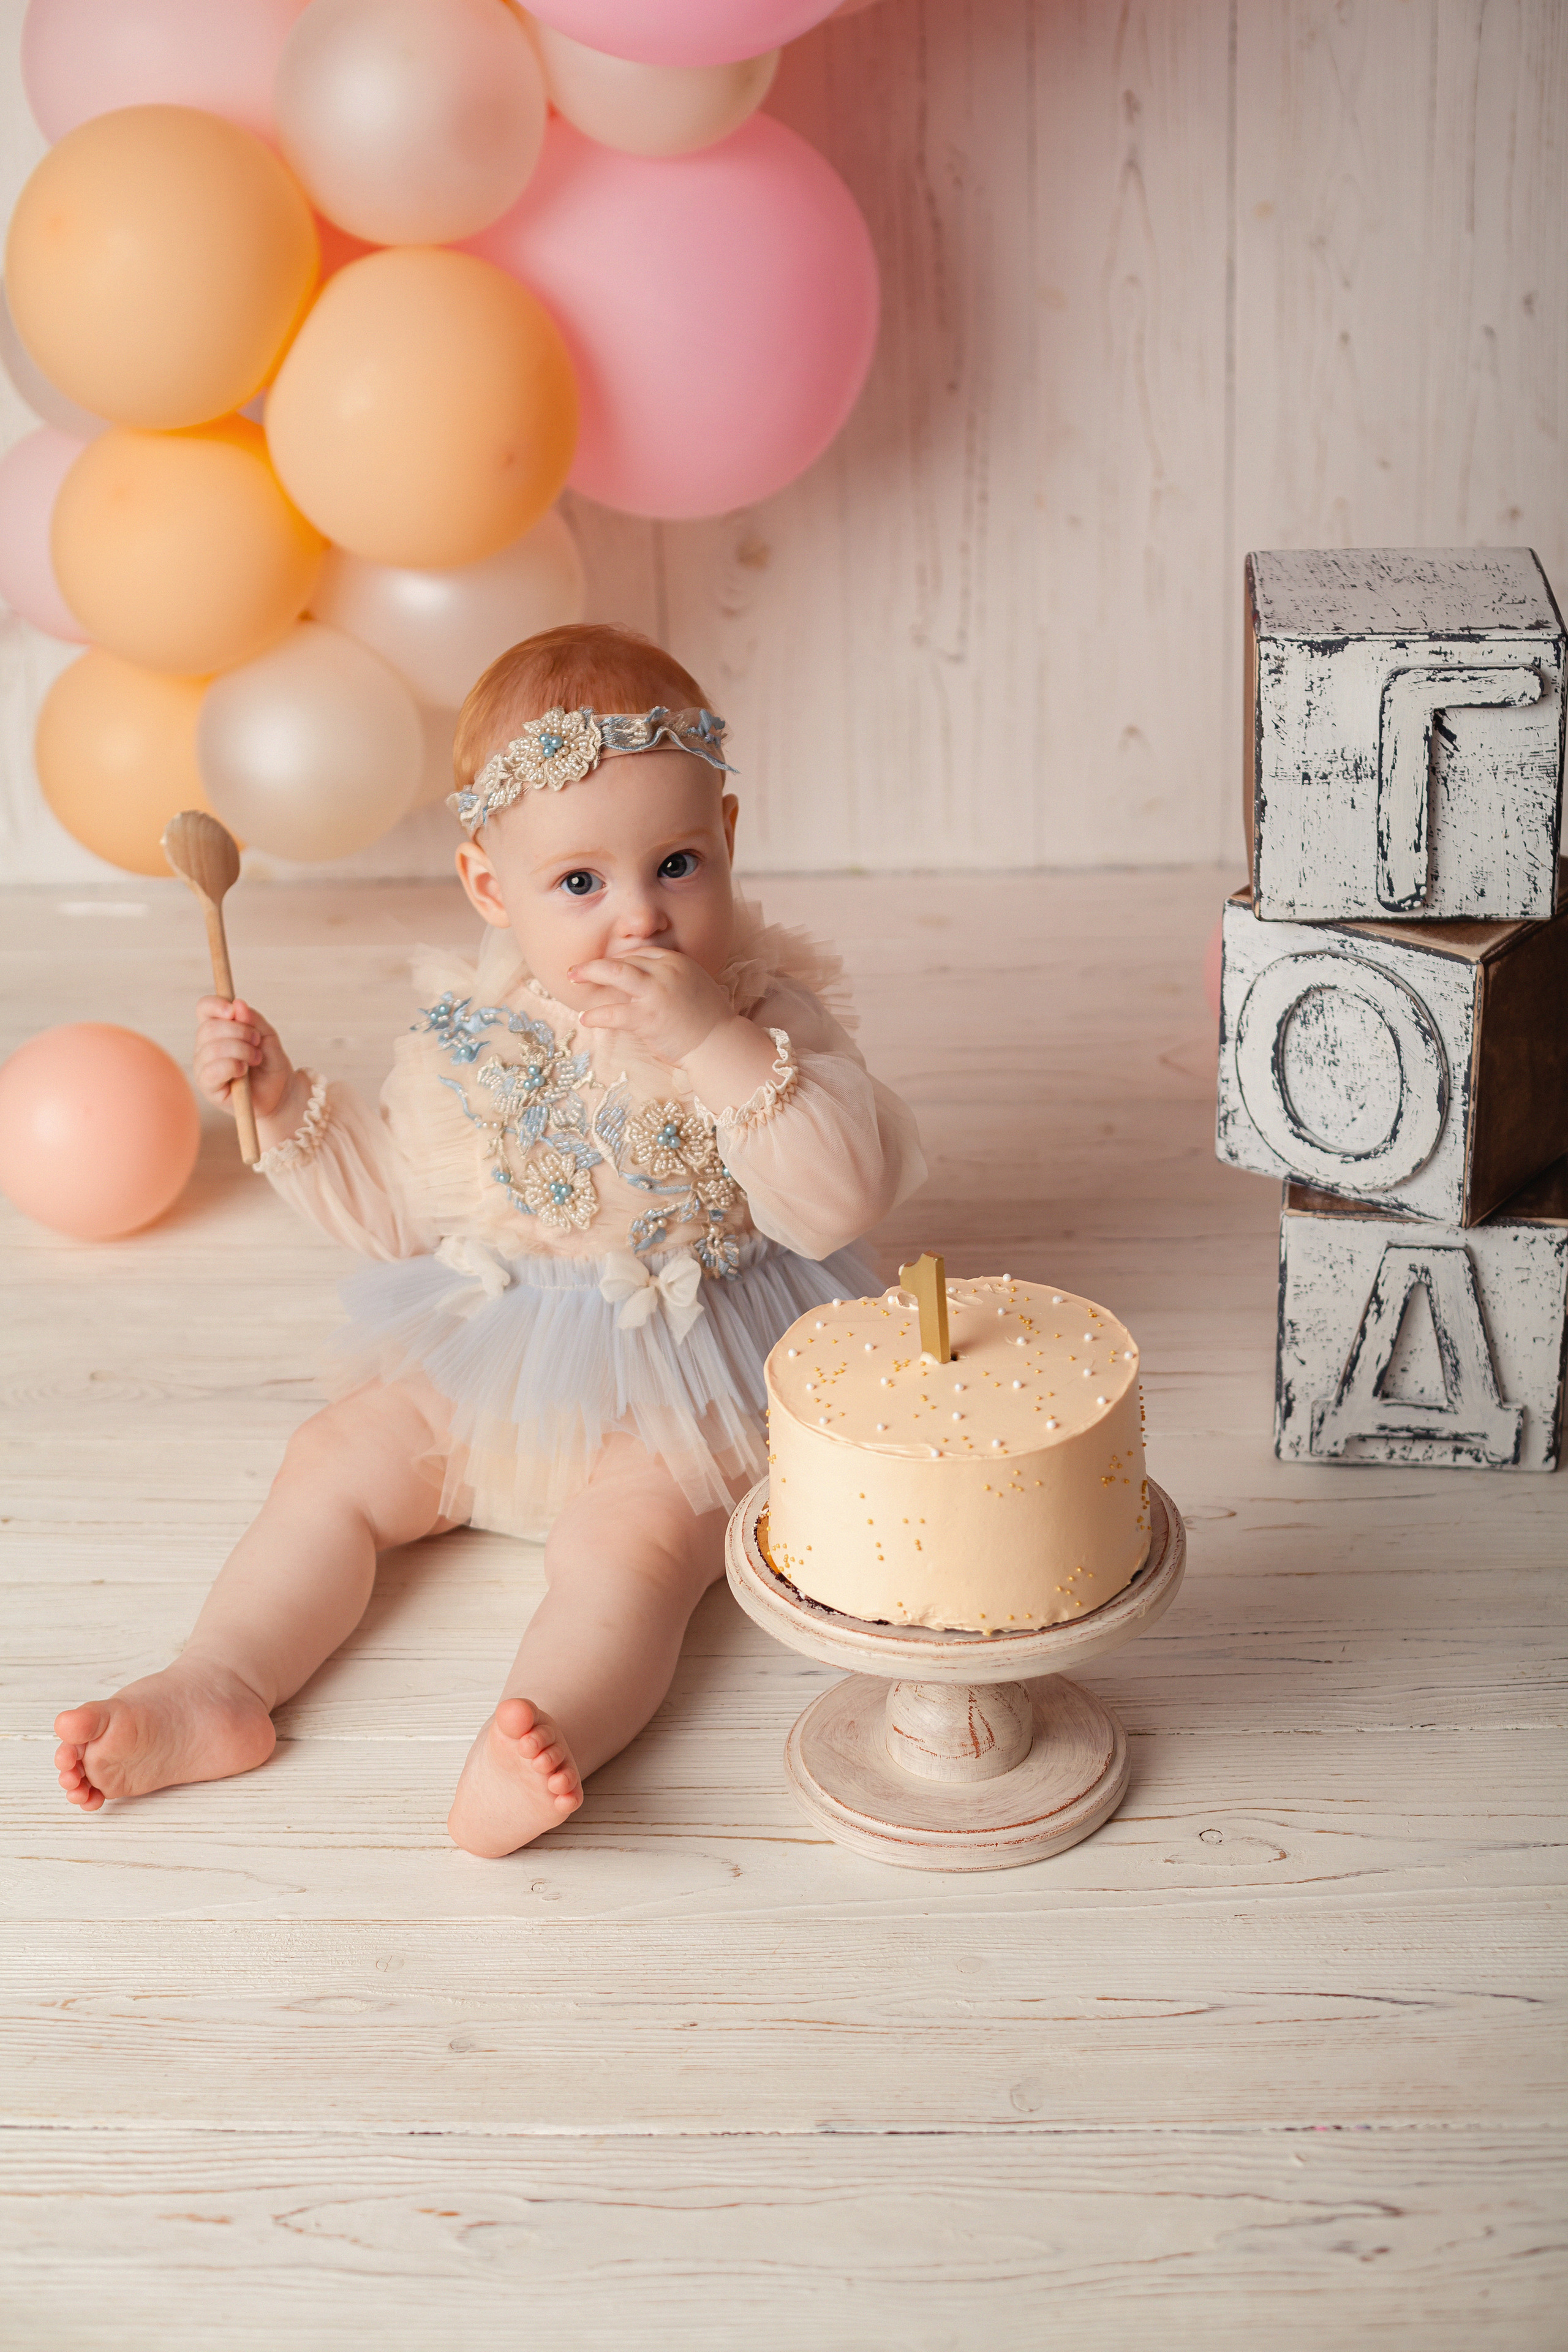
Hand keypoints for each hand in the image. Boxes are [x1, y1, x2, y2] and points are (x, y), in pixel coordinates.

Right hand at [193, 996, 298, 1125]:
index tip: (233, 1011)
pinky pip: (212, 1071)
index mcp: (217, 1029)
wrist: (280, 1092)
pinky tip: (243, 1071)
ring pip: (213, 1048)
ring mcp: (203, 1066)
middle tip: (257, 1043)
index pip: (204, 1009)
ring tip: (256, 1059)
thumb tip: (237, 1004)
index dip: (215, 1005)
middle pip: (209, 1027)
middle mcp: (205, 1045)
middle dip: (240, 1032)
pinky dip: (232, 1067)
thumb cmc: (270, 1063)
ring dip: (242, 1051)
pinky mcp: (207, 1086)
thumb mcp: (267, 1036)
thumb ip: (253, 1019)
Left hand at [569, 948, 733, 1065]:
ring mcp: (656, 993)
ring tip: (572, 979)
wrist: (721, 1044)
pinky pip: (614, 1012)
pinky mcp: (648, 1017)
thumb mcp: (694, 986)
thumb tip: (648, 979)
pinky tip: (586, 1019)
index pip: (642, 952)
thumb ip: (672, 977)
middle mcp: (666, 971)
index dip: (621, 959)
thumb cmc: (709, 1020)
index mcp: (678, 962)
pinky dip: (597, 1015)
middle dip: (597, 963)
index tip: (607, 968)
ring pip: (614, 973)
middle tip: (576, 969)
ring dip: (589, 973)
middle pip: (624, 958)